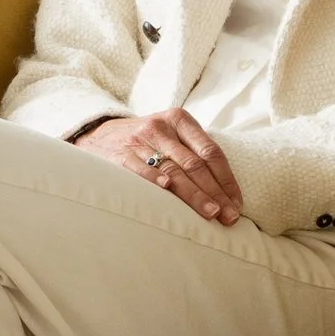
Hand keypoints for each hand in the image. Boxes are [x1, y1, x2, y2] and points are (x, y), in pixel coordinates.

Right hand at [71, 109, 243, 226]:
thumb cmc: (145, 141)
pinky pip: (141, 169)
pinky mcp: (121, 155)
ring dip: (195, 195)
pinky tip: (168, 192)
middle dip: (216, 193)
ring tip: (211, 214)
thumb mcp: (170, 133)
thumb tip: (227, 192)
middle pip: (195, 164)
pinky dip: (155, 180)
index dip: (226, 179)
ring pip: (174, 170)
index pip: (210, 151)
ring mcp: (139, 140)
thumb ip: (194, 151)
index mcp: (179, 119)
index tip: (237, 203)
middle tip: (230, 216)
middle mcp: (161, 127)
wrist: (97, 134)